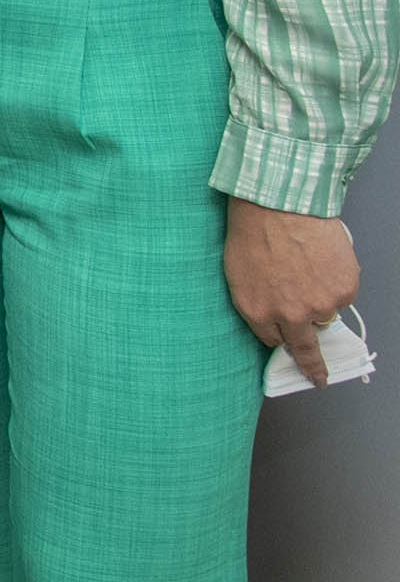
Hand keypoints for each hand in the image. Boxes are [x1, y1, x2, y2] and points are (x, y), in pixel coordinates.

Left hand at [226, 196, 360, 384]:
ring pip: (323, 314)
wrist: (280, 203)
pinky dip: (334, 281)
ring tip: (306, 267)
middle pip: (304, 350)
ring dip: (318, 299)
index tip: (287, 345)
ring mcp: (319, 305)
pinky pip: (341, 295)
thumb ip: (256, 298)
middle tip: (318, 377)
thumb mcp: (237, 270)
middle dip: (312, 367)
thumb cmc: (252, 229)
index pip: (271, 340)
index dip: (279, 336)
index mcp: (256, 311)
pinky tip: (320, 260)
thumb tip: (270, 313)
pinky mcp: (343, 290)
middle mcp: (289, 315)